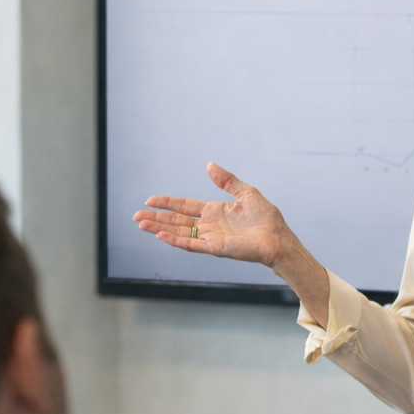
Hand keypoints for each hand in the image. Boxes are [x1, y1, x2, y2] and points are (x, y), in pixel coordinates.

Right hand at [134, 162, 296, 266]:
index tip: (150, 199)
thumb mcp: (245, 193)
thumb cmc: (266, 218)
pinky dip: (175, 240)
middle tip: (136, 215)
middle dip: (156, 217)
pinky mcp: (214, 248)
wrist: (277, 238)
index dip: (167, 203)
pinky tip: (160, 235)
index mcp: (214, 212)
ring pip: (178, 232)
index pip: (185, 206)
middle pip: (176, 220)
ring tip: (141, 224)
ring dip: (159, 228)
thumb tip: (209, 165)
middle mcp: (209, 226)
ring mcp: (210, 238)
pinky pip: (190, 244)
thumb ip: (226, 180)